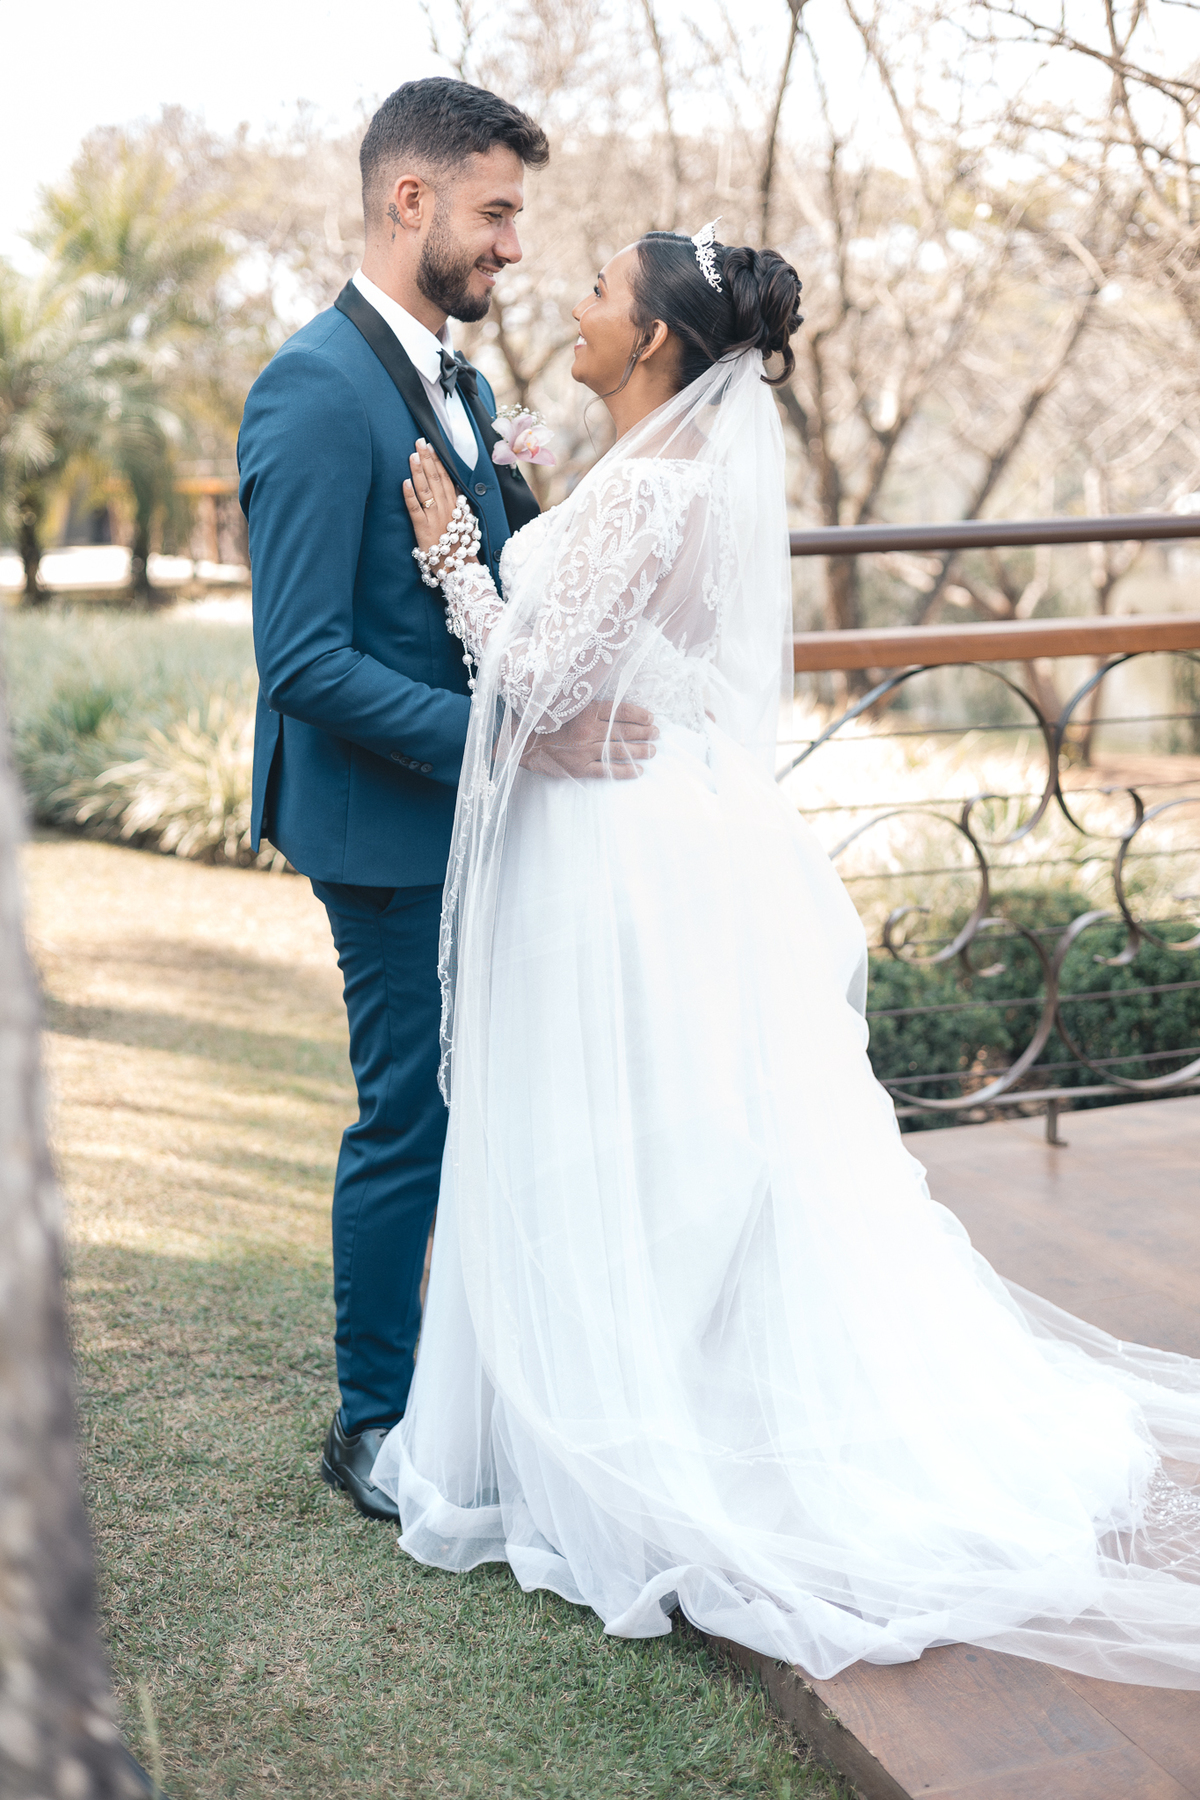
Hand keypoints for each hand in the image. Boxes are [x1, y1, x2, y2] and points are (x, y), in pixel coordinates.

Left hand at [402, 439, 473, 571]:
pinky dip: (409, 496)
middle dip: (427, 459)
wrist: (459, 568)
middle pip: (436, 478)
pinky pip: (415, 510)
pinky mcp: (423, 529)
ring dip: (418, 471)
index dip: (438, 460)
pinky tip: (404, 483)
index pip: (446, 477)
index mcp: (455, 505)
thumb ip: (459, 505)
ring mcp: (434, 517)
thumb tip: (455, 488)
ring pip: (426, 490)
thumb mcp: (464, 522)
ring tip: (412, 456)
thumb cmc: (460, 546)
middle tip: (420, 442)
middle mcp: (446, 508)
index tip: (432, 446)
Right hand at [520, 701, 657, 779]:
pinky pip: (607, 770)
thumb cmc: (540, 719)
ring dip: (639, 751)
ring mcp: (584, 750)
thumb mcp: (561, 702)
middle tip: (657, 734)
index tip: (651, 717)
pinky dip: (625, 771)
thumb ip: (581, 701)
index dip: (638, 714)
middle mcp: (588, 729)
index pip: (619, 710)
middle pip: (623, 731)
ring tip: (653, 751)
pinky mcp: (579, 767)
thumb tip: (601, 699)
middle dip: (644, 732)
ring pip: (619, 750)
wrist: (519, 741)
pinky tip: (639, 771)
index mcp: (584, 710)